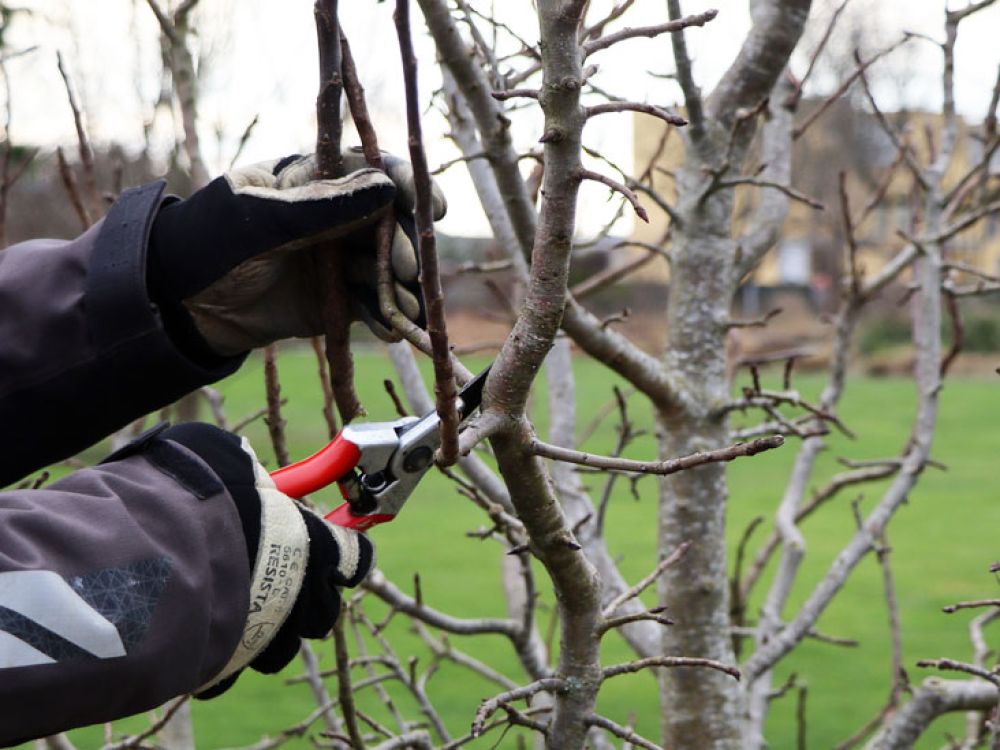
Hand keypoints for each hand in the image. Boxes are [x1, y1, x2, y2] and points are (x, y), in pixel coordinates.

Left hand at [147, 150, 446, 354]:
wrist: (178, 306)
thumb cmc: (208, 244)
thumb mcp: (259, 219)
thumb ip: (319, 206)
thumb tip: (383, 186)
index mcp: (312, 178)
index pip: (370, 169)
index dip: (405, 184)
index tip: (430, 205)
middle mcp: (333, 216)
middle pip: (389, 222)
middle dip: (405, 245)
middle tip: (407, 270)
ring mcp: (337, 259)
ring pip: (386, 267)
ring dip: (400, 286)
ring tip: (405, 308)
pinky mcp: (336, 300)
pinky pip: (372, 305)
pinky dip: (386, 316)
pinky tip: (393, 328)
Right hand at [154, 423, 374, 695]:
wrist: (155, 544)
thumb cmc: (200, 492)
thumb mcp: (227, 457)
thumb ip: (246, 469)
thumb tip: (237, 460)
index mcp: (317, 545)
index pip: (356, 557)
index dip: (349, 554)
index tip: (344, 552)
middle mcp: (303, 594)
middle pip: (323, 611)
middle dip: (306, 598)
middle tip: (279, 578)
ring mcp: (269, 633)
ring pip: (283, 646)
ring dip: (267, 630)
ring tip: (235, 606)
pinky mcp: (229, 662)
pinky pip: (232, 668)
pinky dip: (220, 657)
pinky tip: (201, 634)